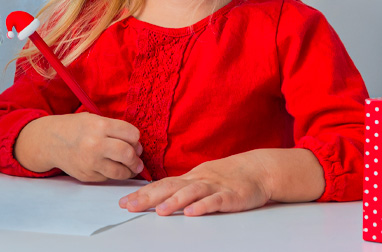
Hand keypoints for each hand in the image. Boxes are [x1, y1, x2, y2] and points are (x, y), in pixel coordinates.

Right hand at [15, 112, 143, 181]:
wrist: (51, 141)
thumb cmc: (76, 128)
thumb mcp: (94, 119)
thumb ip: (115, 130)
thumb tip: (137, 146)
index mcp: (99, 125)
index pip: (131, 134)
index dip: (136, 139)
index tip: (135, 142)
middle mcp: (95, 144)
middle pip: (128, 154)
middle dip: (136, 159)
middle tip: (137, 160)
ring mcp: (90, 162)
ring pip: (121, 172)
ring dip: (129, 171)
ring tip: (130, 168)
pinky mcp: (87, 176)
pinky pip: (108, 178)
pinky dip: (113, 174)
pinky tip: (110, 168)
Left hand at [118, 154, 270, 215]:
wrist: (258, 169)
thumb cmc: (227, 176)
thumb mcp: (201, 180)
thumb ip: (182, 189)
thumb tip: (157, 197)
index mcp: (189, 178)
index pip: (161, 185)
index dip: (141, 193)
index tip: (123, 202)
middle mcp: (198, 180)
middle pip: (169, 187)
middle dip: (148, 197)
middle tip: (130, 206)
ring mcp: (214, 187)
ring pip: (191, 193)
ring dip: (174, 202)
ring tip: (159, 211)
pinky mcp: (231, 196)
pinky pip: (216, 201)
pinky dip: (203, 206)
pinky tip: (192, 213)